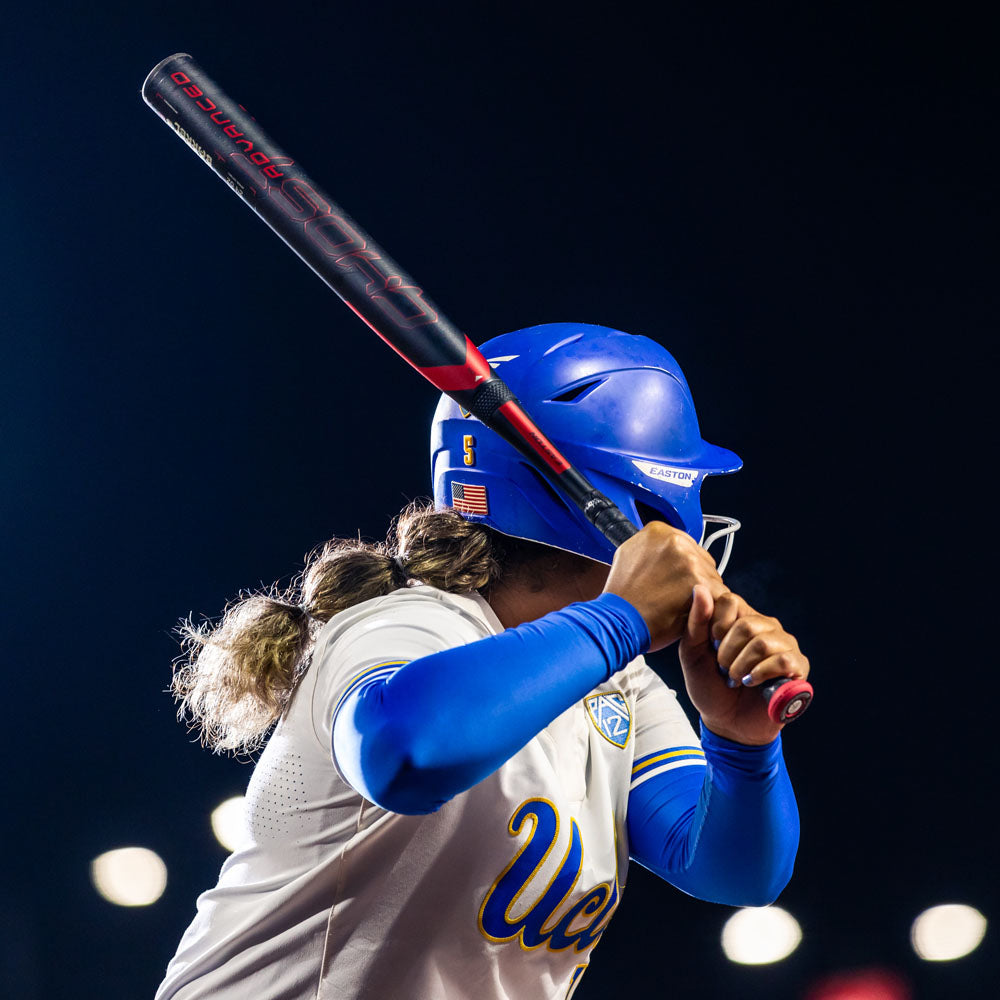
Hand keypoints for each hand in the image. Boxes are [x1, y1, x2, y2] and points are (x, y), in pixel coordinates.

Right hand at [603, 522, 726, 650]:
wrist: (618, 620)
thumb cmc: (622, 597)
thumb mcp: (627, 556)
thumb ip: (650, 548)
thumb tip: (663, 550)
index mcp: (657, 531)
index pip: (686, 545)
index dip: (683, 567)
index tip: (674, 579)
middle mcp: (675, 541)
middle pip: (702, 559)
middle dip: (694, 578)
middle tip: (676, 596)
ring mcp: (689, 561)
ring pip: (712, 577)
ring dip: (704, 593)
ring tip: (680, 606)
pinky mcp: (700, 583)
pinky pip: (719, 594)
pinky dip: (711, 606)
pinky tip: (695, 613)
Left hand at [679, 586, 809, 744]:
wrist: (726, 722)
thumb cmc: (710, 686)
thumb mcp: (692, 654)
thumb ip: (696, 622)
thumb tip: (700, 588)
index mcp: (741, 618)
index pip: (730, 601)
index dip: (715, 626)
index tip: (710, 647)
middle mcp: (766, 626)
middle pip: (747, 623)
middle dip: (727, 652)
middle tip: (723, 669)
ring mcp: (784, 645)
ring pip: (763, 642)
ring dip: (742, 666)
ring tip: (736, 678)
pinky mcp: (798, 666)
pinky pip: (782, 661)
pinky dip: (760, 675)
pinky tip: (752, 683)